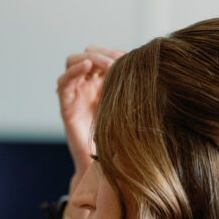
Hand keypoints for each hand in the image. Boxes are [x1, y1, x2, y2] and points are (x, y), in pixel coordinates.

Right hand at [56, 46, 124, 176]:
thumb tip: (155, 69)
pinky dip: (73, 70)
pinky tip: (87, 65)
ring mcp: (75, 93)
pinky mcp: (66, 105)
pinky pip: (64, 81)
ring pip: (73, 61)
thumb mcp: (132, 109)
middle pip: (89, 52)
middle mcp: (88, 84)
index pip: (105, 55)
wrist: (107, 167)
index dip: (116, 52)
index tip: (133, 57)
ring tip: (108, 63)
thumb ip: (135, 90)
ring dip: (91, 58)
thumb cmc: (123, 141)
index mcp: (103, 82)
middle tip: (121, 60)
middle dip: (105, 53)